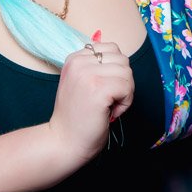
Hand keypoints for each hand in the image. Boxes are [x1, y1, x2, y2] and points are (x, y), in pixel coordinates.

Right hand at [45, 38, 133, 165]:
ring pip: (127, 73)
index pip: (112, 49)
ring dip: (125, 93)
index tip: (102, 90)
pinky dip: (125, 102)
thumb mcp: (82, 83)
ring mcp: (87, 74)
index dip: (115, 71)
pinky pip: (127, 87)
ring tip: (108, 106)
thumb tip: (119, 54)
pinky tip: (110, 112)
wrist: (64, 142)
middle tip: (107, 101)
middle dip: (122, 82)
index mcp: (74, 58)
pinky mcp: (98, 88)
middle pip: (123, 60)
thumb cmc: (77, 117)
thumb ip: (96, 67)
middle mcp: (79, 62)